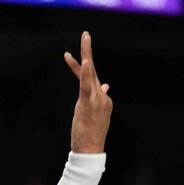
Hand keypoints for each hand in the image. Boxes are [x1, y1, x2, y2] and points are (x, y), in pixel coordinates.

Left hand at [64, 31, 112, 153]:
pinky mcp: (87, 105)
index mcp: (102, 98)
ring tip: (85, 37)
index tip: (77, 58)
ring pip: (90, 74)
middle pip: (93, 70)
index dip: (83, 69)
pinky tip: (86, 62)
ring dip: (86, 55)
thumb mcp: (95, 114)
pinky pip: (86, 86)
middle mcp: (101, 96)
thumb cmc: (91, 135)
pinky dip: (86, 74)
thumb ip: (99, 98)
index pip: (91, 79)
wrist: (91, 151)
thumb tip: (106, 84)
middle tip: (85, 34)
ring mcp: (96, 100)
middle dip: (88, 51)